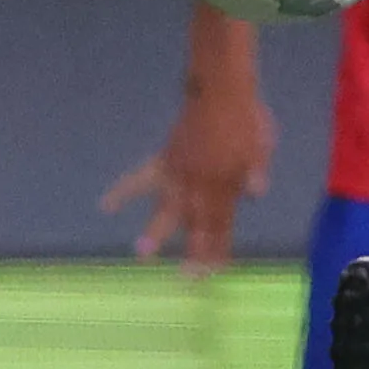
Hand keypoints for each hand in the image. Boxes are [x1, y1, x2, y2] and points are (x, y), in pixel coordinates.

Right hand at [103, 77, 275, 273]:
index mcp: (225, 185)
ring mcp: (178, 173)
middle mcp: (199, 184)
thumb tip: (256, 193)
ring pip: (166, 208)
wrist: (220, 90)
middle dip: (193, 253)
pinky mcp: (163, 160)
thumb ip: (257, 171)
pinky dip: (122, 193)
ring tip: (142, 254)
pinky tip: (106, 206)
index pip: (221, 226)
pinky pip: (139, 179)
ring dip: (155, 231)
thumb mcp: (262, 146)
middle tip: (185, 278)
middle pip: (195, 225)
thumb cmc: (246, 118)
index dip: (219, 250)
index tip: (214, 272)